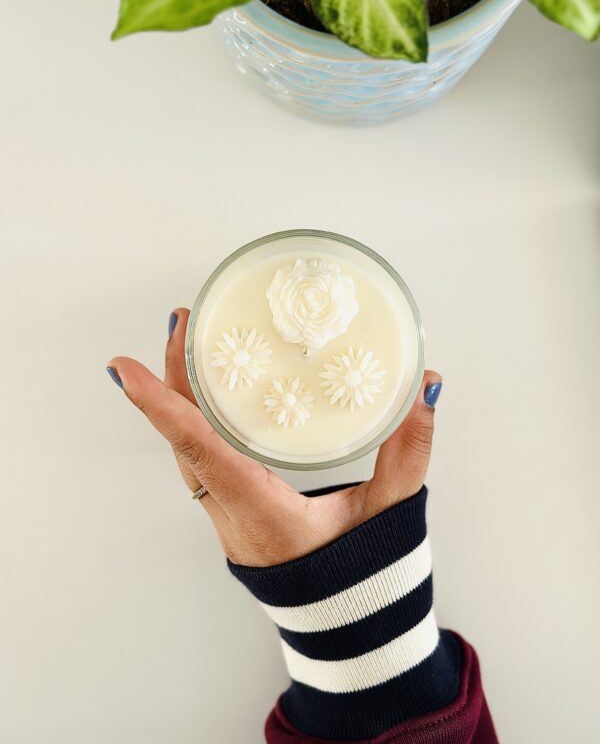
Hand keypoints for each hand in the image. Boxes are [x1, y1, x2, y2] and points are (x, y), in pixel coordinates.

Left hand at [107, 308, 441, 566]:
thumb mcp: (389, 512)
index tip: (122, 369)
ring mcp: (223, 506)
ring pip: (184, 443)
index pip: (201, 450)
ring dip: (178, 391)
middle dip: (171, 377)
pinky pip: (197, 450)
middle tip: (184, 319)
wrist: (340, 620)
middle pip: (182, 437)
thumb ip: (411, 451)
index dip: (161, 407)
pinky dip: (191, 411)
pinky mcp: (228, 501)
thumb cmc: (360, 572)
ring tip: (190, 336)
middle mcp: (229, 507)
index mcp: (260, 509)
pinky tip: (205, 382)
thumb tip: (426, 387)